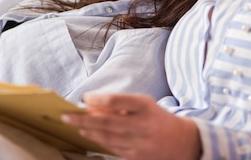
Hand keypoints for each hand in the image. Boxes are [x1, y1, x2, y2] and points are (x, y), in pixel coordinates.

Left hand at [61, 93, 200, 159]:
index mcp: (145, 106)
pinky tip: (90, 135)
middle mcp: (143, 124)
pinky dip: (99, 141)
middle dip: (84, 118)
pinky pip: (113, 148)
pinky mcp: (137, 156)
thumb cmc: (157, 118)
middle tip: (67, 115)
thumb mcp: (144, 105)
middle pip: (108, 121)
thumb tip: (91, 105)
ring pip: (107, 137)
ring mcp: (140, 143)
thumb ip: (120, 104)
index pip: (117, 100)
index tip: (85, 97)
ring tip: (76, 126)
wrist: (183, 142)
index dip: (98, 99)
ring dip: (89, 131)